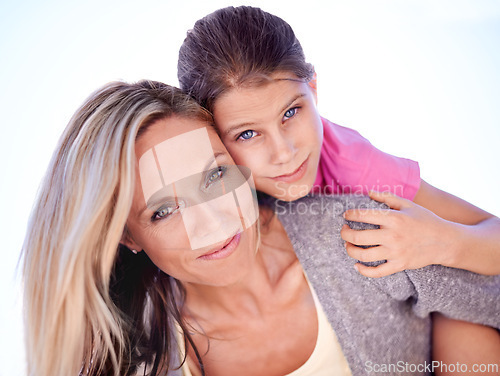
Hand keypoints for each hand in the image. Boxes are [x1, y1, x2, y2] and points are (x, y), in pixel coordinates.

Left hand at [341, 191, 455, 277]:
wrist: (446, 241)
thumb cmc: (425, 220)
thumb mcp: (408, 204)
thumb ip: (387, 197)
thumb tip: (369, 192)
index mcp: (394, 218)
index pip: (363, 216)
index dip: (350, 215)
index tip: (346, 215)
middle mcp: (392, 236)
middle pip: (358, 237)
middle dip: (345, 233)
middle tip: (343, 230)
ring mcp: (396, 252)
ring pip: (364, 255)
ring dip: (350, 250)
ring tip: (348, 245)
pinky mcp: (399, 265)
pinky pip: (377, 272)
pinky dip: (363, 270)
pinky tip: (357, 265)